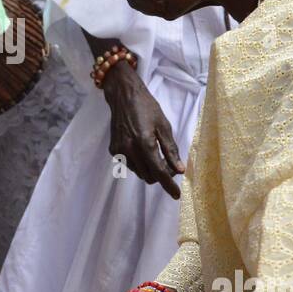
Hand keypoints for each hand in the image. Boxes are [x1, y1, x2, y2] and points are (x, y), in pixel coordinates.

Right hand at [102, 59, 182, 198]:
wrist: (123, 96)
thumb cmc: (147, 107)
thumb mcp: (163, 126)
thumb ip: (171, 150)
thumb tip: (179, 170)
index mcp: (144, 142)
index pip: (159, 171)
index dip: (169, 185)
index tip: (177, 195)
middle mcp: (129, 150)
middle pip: (149, 176)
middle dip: (161, 175)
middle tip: (169, 164)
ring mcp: (119, 151)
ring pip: (139, 172)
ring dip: (150, 169)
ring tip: (155, 154)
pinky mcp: (113, 150)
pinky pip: (130, 165)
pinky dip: (139, 163)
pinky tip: (141, 148)